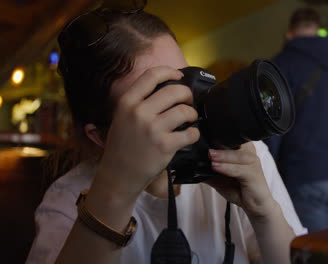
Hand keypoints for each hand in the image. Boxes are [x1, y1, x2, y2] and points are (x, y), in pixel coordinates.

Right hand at [93, 66, 199, 199]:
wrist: (118, 174)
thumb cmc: (122, 145)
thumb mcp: (121, 117)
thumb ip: (139, 101)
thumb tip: (166, 86)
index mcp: (127, 102)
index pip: (151, 75)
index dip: (170, 71)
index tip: (179, 76)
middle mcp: (139, 113)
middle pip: (174, 91)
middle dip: (186, 94)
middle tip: (187, 102)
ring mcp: (152, 129)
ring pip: (184, 110)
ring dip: (192, 114)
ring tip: (189, 119)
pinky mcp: (165, 146)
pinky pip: (190, 133)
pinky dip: (194, 133)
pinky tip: (189, 135)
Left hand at [205, 143, 275, 218]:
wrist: (255, 205)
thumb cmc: (238, 188)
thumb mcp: (218, 178)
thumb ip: (207, 170)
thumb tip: (189, 165)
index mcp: (242, 149)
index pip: (228, 138)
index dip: (215, 136)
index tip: (200, 136)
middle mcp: (249, 152)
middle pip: (234, 143)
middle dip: (218, 143)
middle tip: (202, 144)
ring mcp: (253, 162)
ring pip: (237, 155)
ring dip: (222, 155)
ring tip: (209, 155)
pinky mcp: (254, 174)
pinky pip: (240, 169)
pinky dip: (227, 168)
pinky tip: (216, 167)